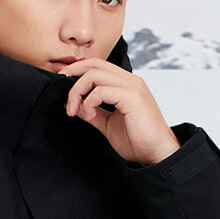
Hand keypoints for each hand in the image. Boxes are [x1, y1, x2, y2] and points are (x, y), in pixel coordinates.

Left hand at [58, 57, 180, 166]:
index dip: (76, 71)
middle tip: (64, 99)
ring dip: (77, 92)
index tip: (62, 87)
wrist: (157, 154)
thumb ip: (92, 112)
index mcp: (125, 84)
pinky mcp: (133, 97)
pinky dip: (89, 102)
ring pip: (94, 75)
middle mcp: (130, 80)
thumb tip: (74, 104)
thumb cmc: (138, 140)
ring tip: (74, 111)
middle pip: (93, 65)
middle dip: (72, 77)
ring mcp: (132, 87)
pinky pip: (101, 91)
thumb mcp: (108, 124)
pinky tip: (89, 116)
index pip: (96, 66)